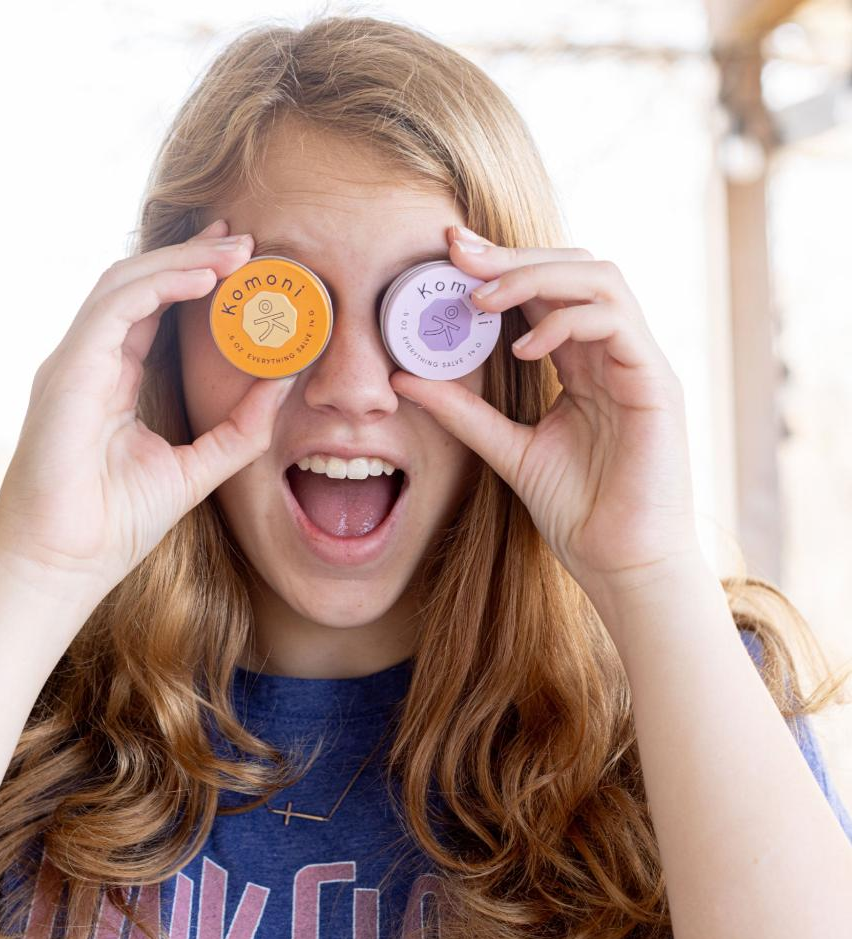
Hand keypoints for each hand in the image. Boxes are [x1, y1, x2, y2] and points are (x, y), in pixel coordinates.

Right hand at [0, 218, 295, 600]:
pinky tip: (205, 278)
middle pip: (140, 285)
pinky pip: (116, 306)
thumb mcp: (196, 468)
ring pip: (127, 283)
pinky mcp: (69, 369)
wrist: (65, 564)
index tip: (239, 262)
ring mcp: (75, 362)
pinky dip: (161, 284)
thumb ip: (240, 427)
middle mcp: (90, 362)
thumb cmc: (115, 523)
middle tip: (245, 240)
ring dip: (183, 261)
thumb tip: (285, 382)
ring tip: (236, 251)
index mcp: (113, 380)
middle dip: (193, 257)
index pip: (152, 311)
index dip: (193, 279)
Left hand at [389, 225, 703, 600]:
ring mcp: (639, 364)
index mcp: (582, 364)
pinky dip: (566, 321)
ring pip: (601, 280)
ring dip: (536, 276)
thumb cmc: (577, 510)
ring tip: (482, 300)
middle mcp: (613, 353)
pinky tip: (524, 348)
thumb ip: (463, 412)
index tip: (447, 255)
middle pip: (574, 268)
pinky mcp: (656, 385)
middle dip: (512, 255)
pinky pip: (616, 324)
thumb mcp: (507, 450)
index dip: (500, 266)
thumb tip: (403, 379)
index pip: (546, 291)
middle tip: (456, 254)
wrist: (620, 564)